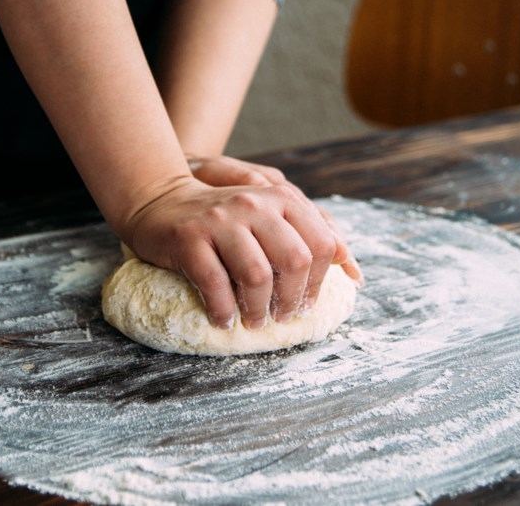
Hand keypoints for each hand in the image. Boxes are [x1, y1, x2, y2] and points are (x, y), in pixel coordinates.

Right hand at [120, 176, 358, 329]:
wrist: (162, 203)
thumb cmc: (226, 221)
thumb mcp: (273, 217)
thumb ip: (314, 235)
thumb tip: (357, 274)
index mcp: (281, 198)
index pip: (322, 243)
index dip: (320, 281)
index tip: (306, 303)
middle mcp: (254, 203)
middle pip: (295, 261)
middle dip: (292, 299)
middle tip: (281, 317)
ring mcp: (220, 219)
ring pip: (257, 276)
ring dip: (258, 310)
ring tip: (253, 321)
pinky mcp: (189, 238)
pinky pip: (215, 283)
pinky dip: (222, 310)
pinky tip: (223, 319)